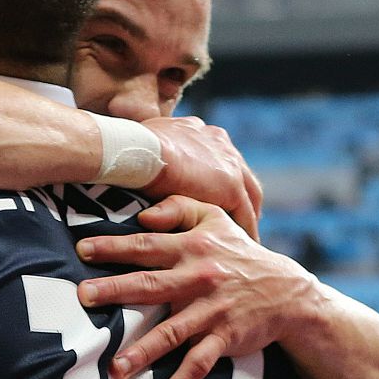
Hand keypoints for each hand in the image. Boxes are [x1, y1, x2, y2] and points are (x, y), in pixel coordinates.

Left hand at [75, 196, 320, 378]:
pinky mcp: (224, 338)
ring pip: (172, 332)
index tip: (82, 249)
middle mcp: (198, 279)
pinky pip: (200, 363)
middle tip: (83, 296)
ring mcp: (211, 311)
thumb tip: (142, 214)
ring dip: (143, 351)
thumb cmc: (239, 253)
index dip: (114, 247)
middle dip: (115, 291)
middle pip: (150, 285)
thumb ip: (178, 208)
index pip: (146, 245)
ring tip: (115, 368)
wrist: (288, 292)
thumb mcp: (215, 219)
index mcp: (191, 248)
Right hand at [140, 117, 263, 239]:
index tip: (216, 194)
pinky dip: (245, 231)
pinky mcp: (230, 186)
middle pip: (241, 175)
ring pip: (248, 196)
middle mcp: (220, 143)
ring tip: (241, 239)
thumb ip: (153, 153)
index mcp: (200, 132)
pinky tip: (239, 246)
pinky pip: (244, 215)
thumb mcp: (144, 144)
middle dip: (242, 197)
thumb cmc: (130, 149)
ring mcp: (229, 163)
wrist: (136, 150)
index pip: (219, 158)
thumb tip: (137, 163)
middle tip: (238, 220)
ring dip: (246, 216)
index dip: (220, 178)